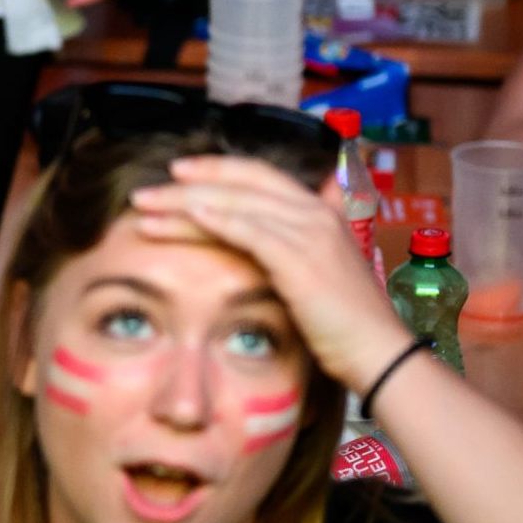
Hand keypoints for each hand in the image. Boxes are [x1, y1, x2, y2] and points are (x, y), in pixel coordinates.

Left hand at [127, 154, 411, 389]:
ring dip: (184, 203)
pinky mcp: (301, 257)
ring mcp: (310, 232)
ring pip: (235, 203)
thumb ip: (291, 249)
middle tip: (146, 190)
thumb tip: (260, 242)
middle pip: (241, 182)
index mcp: (320, 211)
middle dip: (189, 183)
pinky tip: (184, 218)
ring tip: (144, 207)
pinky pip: (248, 230)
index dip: (217, 169)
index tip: (178, 172)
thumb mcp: (318, 274)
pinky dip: (213, 220)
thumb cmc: (344, 323)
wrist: (378, 353)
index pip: (260, 175)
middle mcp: (315, 212)